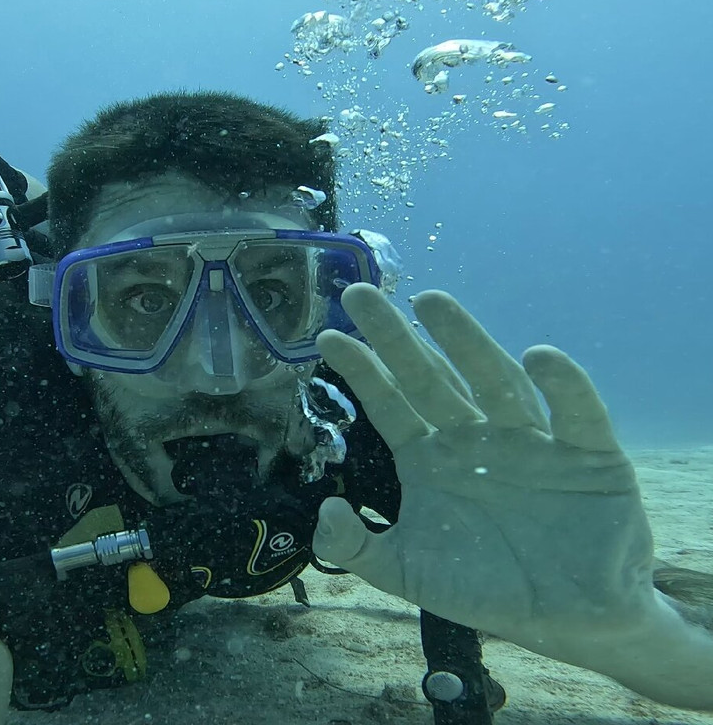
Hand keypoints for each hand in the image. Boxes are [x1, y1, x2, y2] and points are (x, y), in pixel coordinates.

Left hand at [313, 284, 657, 666]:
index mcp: (430, 460)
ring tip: (430, 302)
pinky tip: (539, 356)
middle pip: (429, 378)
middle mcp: (474, 439)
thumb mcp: (407, 573)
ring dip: (464, 341)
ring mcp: (530, 440)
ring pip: (493, 380)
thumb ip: (356, 548)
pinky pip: (576, 414)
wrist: (570, 621)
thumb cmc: (485, 589)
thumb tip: (324, 510)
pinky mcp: (589, 455)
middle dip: (395, 338)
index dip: (360, 371)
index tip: (327, 337)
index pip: (389, 404)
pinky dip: (563, 385)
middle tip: (359, 295)